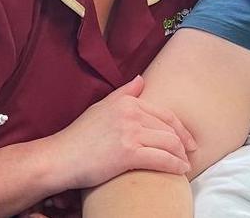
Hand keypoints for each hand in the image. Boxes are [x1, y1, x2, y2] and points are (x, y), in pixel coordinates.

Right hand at [43, 75, 196, 189]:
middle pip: (169, 128)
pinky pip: (161, 159)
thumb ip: (123, 93)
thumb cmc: (78, 137)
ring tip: (185, 165)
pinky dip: (175, 166)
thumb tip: (141, 79)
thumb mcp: (101, 108)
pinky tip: (180, 172)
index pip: (164, 114)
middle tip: (190, 153)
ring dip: (181, 156)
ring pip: (168, 143)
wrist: (59, 158)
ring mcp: (130, 132)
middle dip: (184, 142)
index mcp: (127, 102)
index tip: (188, 139)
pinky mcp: (128, 153)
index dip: (180, 128)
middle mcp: (131, 113)